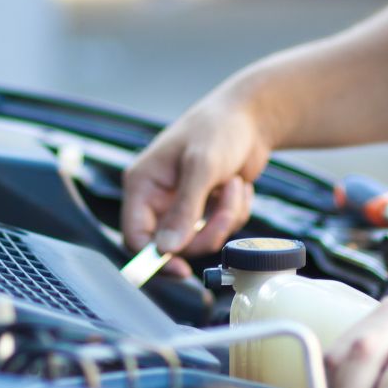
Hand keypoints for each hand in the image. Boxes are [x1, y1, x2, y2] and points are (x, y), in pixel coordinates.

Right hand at [121, 84, 274, 266]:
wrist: (252, 117)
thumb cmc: (219, 128)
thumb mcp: (202, 166)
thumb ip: (184, 209)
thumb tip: (166, 250)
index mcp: (143, 184)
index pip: (135, 235)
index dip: (153, 259)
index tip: (181, 270)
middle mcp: (158, 197)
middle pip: (172, 244)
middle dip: (206, 230)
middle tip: (225, 210)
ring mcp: (182, 204)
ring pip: (200, 239)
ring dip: (224, 216)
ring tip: (235, 185)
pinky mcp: (205, 207)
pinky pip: (219, 230)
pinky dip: (235, 211)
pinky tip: (238, 184)